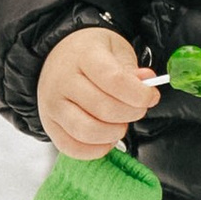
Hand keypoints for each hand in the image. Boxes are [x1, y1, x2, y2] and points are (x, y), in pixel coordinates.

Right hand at [38, 25, 162, 160]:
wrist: (57, 56)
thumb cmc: (89, 54)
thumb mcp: (115, 50)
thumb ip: (131, 69)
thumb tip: (147, 82)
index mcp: (84, 56)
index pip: (115, 80)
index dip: (139, 94)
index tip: (151, 97)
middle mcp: (63, 80)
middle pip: (104, 109)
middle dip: (131, 114)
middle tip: (138, 110)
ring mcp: (52, 105)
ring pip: (87, 131)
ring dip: (114, 133)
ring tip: (120, 124)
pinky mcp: (49, 124)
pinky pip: (71, 147)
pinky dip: (95, 150)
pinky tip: (107, 138)